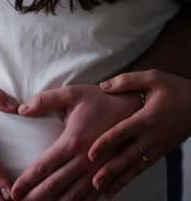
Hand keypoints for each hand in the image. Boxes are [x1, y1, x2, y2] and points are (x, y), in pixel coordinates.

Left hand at [11, 85, 142, 200]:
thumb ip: (45, 100)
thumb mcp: (72, 94)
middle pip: (54, 186)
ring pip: (72, 196)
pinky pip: (90, 196)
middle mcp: (85, 161)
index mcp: (73, 141)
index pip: (43, 167)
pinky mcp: (109, 174)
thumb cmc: (100, 99)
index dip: (26, 181)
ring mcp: (98, 171)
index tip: (13, 192)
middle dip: (34, 198)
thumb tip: (21, 109)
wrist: (136, 108)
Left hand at [88, 70, 190, 198]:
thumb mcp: (153, 77)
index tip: (90, 154)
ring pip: (135, 167)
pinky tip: (117, 187)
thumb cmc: (177, 88)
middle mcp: (152, 136)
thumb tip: (102, 86)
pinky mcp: (160, 152)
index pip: (122, 132)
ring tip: (104, 192)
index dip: (105, 143)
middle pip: (127, 156)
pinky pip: (142, 168)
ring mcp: (157, 147)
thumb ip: (127, 81)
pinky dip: (129, 178)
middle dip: (110, 170)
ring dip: (119, 180)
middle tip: (93, 182)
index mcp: (147, 118)